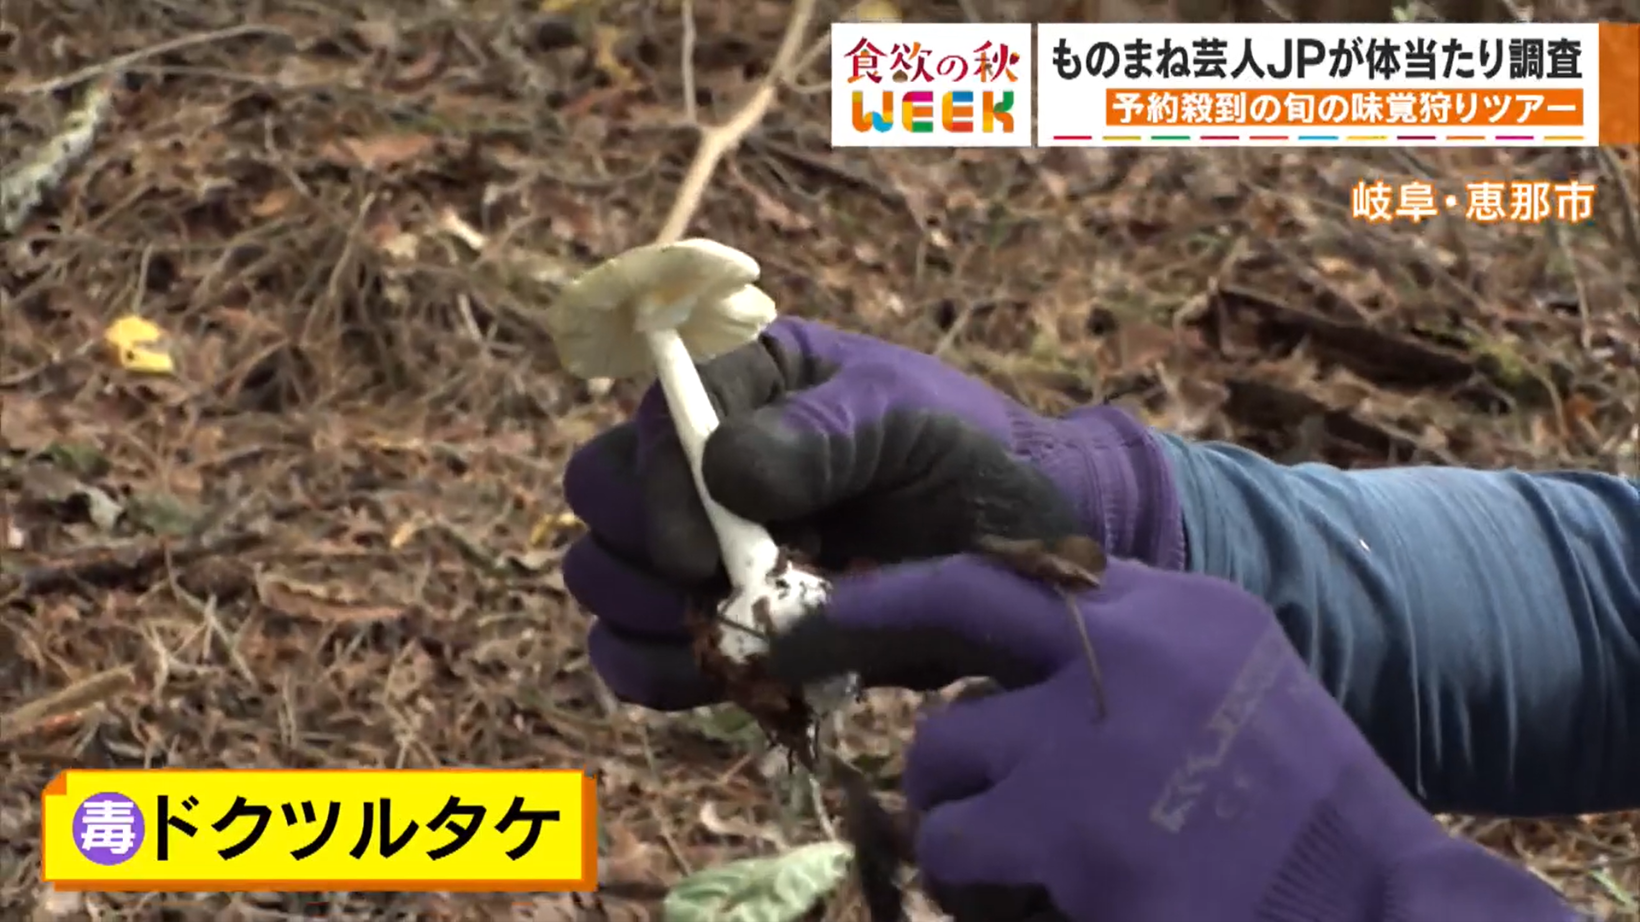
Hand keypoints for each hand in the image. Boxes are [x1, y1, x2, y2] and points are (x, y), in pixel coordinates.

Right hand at [561, 317, 1184, 708]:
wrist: (1020, 549)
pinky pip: (635, 656)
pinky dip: (666, 674)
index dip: (661, 492)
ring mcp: (701, 539)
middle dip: (649, 555)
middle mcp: (702, 454)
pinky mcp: (717, 617)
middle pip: (601, 499)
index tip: (706, 557)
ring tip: (746, 630)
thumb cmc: (971, 458)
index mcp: (741, 380)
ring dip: (656, 618)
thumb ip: (822, 434)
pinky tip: (737, 673)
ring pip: (604, 579)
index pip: (651, 424)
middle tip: (728, 590)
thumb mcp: (911, 421)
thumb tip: (723, 471)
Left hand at [765, 558, 1564, 921]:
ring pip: (940, 754)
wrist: (1383, 918)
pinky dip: (973, 883)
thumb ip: (1138, 657)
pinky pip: (954, 846)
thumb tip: (1010, 660)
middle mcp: (1135, 647)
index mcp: (1182, 612)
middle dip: (866, 614)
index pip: (1030, 565)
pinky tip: (1036, 903)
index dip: (938, 581)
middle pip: (961, 598)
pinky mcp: (1070, 832)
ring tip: (1015, 862)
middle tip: (805, 637)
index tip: (871, 593)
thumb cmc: (1310, 828)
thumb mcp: (1238, 694)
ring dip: (955, 815)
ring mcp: (1096, 737)